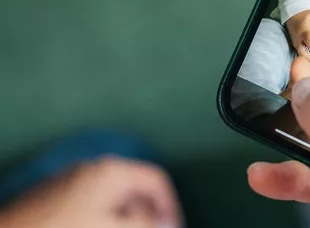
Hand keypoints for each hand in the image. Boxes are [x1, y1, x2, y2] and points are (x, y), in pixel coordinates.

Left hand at [0, 157, 181, 227]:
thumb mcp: (116, 227)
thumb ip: (147, 224)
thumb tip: (167, 222)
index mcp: (113, 171)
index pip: (157, 180)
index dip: (170, 206)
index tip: (173, 227)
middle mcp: (94, 169)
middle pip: (134, 189)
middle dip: (146, 215)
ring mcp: (72, 182)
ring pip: (112, 199)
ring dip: (124, 218)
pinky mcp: (55, 198)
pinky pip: (91, 206)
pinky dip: (102, 218)